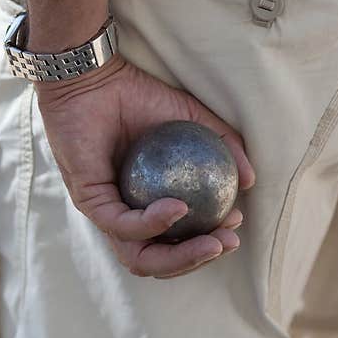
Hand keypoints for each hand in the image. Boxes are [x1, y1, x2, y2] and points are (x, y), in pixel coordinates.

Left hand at [34, 54, 254, 278]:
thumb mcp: (192, 119)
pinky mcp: (88, 200)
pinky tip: (179, 209)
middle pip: (158, 260)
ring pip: (139, 256)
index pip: (175, 242)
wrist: (94, 77)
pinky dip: (151, 223)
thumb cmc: (136, 95)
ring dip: (179, 258)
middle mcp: (123, 213)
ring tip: (211, 242)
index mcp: (145, 203)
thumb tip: (249, 181)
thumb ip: (223, 145)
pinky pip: (120, 223)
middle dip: (196, 261)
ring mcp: (104, 210)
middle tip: (227, 243)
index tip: (234, 224)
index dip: (206, 244)